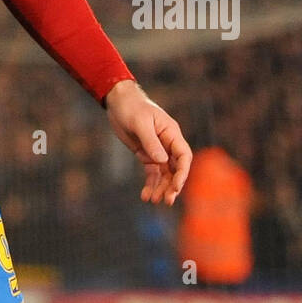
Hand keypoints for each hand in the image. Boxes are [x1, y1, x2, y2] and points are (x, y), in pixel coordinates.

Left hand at [104, 80, 191, 205]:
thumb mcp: (140, 123)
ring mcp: (157, 150)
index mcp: (171, 133)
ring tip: (153, 200)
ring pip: (164, 174)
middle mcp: (167, 144)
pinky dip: (150, 185)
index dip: (183, 173)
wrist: (118, 102)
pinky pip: (152, 173)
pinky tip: (145, 196)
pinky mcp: (146, 154)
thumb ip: (151, 141)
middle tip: (166, 201)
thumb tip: (162, 160)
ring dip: (161, 188)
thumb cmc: (132, 107)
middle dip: (172, 186)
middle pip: (176, 169)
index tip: (176, 187)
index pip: (184, 156)